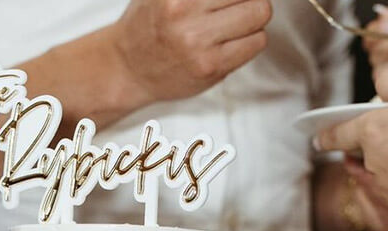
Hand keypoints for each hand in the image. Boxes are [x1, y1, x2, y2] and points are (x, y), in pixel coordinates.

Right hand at [108, 0, 270, 103]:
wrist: (128, 68)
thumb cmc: (148, 24)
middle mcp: (185, 13)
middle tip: (236, 5)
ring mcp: (199, 43)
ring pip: (259, 14)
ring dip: (253, 18)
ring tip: (234, 22)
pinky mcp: (211, 67)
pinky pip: (256, 43)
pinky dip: (251, 39)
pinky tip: (232, 41)